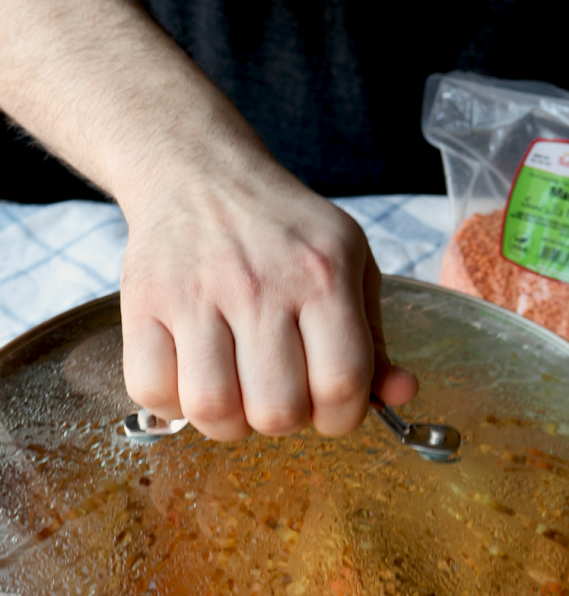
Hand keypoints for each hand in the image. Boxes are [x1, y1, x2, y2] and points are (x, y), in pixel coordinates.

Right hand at [120, 139, 417, 440]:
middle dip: (283, 421)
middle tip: (277, 391)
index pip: (342, 384)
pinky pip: (152, 390)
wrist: (200, 174)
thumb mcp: (349, 265)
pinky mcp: (144, 302)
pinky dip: (171, 402)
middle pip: (277, 410)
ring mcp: (196, 294)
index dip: (341, 417)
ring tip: (234, 391)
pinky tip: (190, 376)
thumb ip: (373, 339)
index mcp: (324, 274)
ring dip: (227, 421)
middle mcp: (260, 283)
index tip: (328, 406)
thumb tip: (400, 394)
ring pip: (211, 409)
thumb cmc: (284, 231)